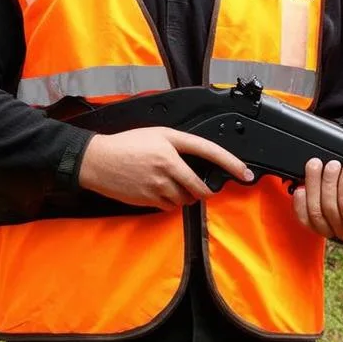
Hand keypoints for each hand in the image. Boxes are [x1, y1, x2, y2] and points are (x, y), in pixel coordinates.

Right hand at [78, 127, 253, 210]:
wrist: (97, 160)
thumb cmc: (126, 145)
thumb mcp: (156, 134)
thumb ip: (180, 145)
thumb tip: (198, 161)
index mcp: (171, 144)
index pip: (210, 152)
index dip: (231, 163)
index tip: (246, 173)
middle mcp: (168, 165)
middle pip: (199, 187)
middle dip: (202, 190)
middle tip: (199, 187)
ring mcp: (158, 185)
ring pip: (185, 199)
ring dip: (183, 196)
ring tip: (167, 184)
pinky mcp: (149, 199)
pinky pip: (169, 207)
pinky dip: (169, 202)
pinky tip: (157, 190)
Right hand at [293, 158, 342, 243]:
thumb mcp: (334, 206)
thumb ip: (321, 192)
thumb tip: (311, 174)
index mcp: (324, 227)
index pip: (307, 217)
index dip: (301, 201)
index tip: (302, 184)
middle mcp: (337, 231)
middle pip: (324, 208)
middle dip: (325, 182)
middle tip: (329, 165)